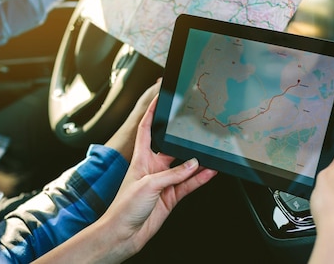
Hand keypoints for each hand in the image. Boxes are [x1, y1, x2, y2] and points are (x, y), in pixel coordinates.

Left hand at [34, 94, 216, 262]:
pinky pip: (189, 184)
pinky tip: (210, 172)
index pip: (146, 129)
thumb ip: (173, 174)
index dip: (152, 113)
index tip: (160, 98)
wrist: (123, 234)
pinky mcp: (171, 197)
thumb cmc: (123, 208)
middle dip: (183, 140)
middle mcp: (152, 168)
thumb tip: (193, 164)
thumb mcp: (148, 185)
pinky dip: (200, 178)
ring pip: (184, 167)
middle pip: (171, 148)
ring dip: (197, 162)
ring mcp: (163, 183)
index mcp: (140, 158)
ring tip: (210, 154)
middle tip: (196, 130)